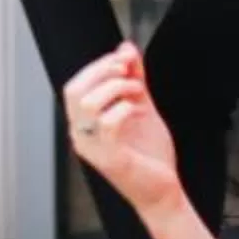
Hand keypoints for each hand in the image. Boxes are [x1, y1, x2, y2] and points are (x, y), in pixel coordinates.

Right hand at [61, 44, 186, 218]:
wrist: (163, 190)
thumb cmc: (149, 154)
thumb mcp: (141, 106)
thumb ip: (134, 78)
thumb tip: (126, 48)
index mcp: (84, 124)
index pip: (75, 85)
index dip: (97, 66)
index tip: (124, 58)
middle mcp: (81, 135)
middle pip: (75, 90)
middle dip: (102, 71)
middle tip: (127, 70)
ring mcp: (92, 148)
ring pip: (88, 104)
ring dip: (116, 88)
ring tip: (137, 93)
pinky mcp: (109, 158)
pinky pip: (108, 123)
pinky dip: (125, 108)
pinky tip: (138, 111)